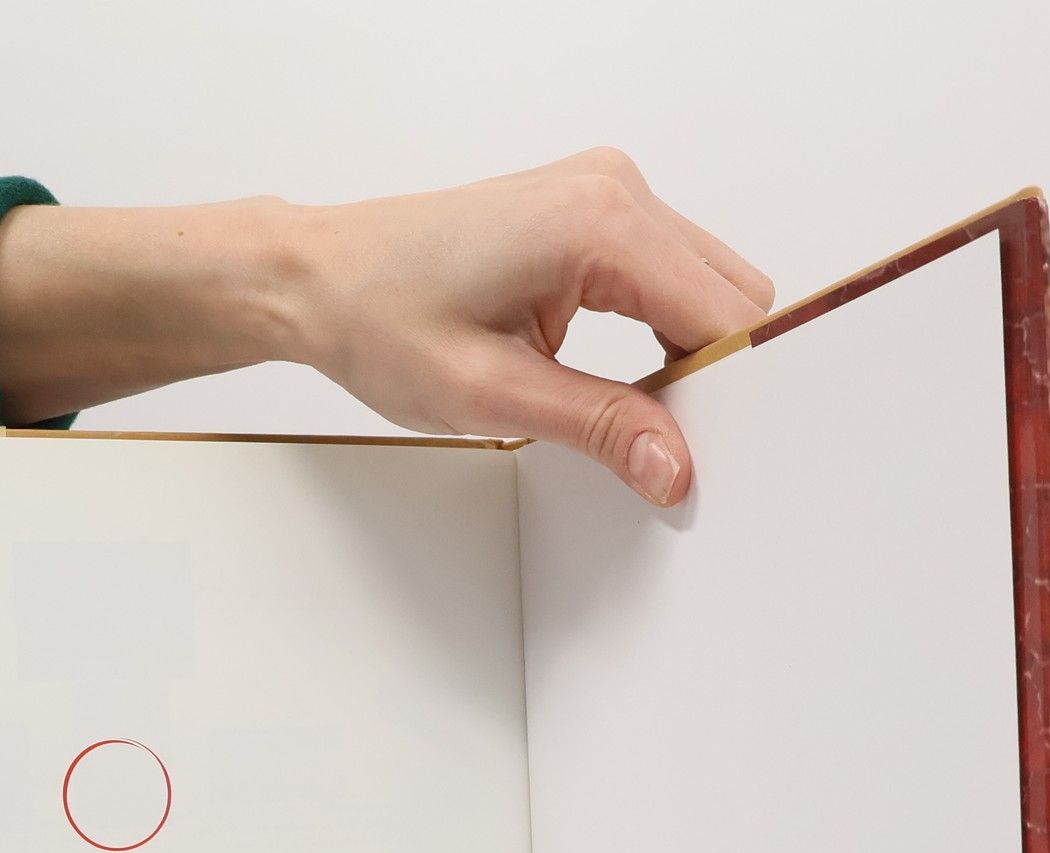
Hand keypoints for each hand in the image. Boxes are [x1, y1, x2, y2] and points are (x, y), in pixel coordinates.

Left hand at [290, 150, 773, 503]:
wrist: (318, 279)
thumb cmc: (378, 317)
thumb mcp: (492, 395)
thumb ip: (598, 427)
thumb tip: (672, 466)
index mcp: (599, 222)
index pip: (724, 317)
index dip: (728, 396)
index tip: (708, 455)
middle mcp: (612, 190)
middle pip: (731, 298)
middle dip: (713, 379)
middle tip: (658, 446)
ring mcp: (604, 193)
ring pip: (707, 288)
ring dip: (686, 355)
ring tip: (624, 413)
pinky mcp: (590, 212)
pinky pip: (668, 275)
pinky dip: (660, 332)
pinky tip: (616, 379)